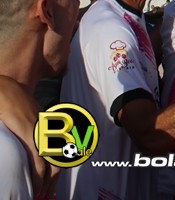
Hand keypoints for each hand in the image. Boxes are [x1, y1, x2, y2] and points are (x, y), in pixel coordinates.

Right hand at [0, 76, 58, 196]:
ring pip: (51, 166)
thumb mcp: (31, 117)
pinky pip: (39, 161)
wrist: (7, 91)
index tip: (53, 184)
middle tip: (49, 195)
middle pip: (58, 163)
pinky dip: (39, 178)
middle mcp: (51, 132)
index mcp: (52, 128)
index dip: (58, 171)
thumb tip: (36, 143)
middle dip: (53, 182)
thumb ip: (36, 130)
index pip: (61, 154)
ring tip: (42, 195)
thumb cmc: (16, 103)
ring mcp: (42, 135)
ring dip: (47, 184)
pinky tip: (37, 188)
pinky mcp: (31, 136)